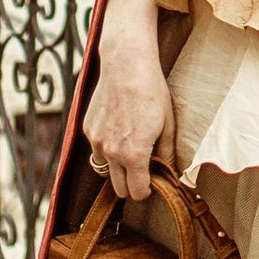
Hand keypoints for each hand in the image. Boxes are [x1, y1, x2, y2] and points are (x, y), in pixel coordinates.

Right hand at [84, 30, 172, 202]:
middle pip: (118, 188)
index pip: (136, 192)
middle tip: (143, 171)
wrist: (126, 66)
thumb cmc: (152, 93)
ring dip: (116, 167)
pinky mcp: (88, 129)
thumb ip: (167, 153)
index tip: (151, 185)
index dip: (145, 191)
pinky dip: (106, 148)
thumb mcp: (168, 124)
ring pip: (105, 169)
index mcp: (134, 155)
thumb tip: (171, 172)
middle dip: (131, 184)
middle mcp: (111, 152)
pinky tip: (119, 129)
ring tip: (130, 148)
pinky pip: (97, 149)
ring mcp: (97, 141)